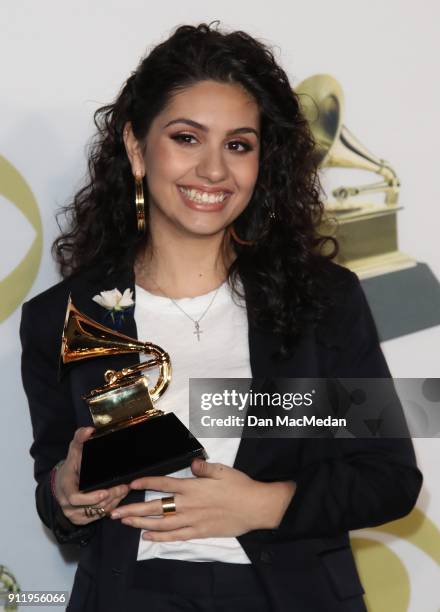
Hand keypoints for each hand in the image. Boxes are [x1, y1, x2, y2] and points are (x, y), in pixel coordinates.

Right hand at [53, 427, 128, 524]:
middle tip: (123, 488)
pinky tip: (118, 497)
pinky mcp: (80, 519)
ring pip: (96, 513)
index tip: (104, 492)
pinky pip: (97, 517)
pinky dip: (110, 508)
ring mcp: (73, 513)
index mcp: (65, 487)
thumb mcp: (73, 451)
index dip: (89, 498)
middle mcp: (67, 504)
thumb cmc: (71, 466)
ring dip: (112, 502)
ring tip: (124, 490)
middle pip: (90, 507)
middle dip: (109, 498)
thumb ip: (80, 439)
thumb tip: (89, 429)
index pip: (74, 498)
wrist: (61, 483)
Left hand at [110, 459, 295, 541]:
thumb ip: (203, 467)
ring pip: (160, 523)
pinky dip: (160, 537)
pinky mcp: (199, 532)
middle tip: (114, 512)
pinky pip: (175, 536)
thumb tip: (191, 464)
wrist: (255, 507)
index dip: (144, 483)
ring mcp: (192, 520)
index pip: (162, 484)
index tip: (129, 484)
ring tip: (125, 523)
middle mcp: (188, 504)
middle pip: (155, 507)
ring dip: (140, 524)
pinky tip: (147, 536)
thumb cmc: (240, 486)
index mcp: (192, 487)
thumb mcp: (222, 470)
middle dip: (132, 509)